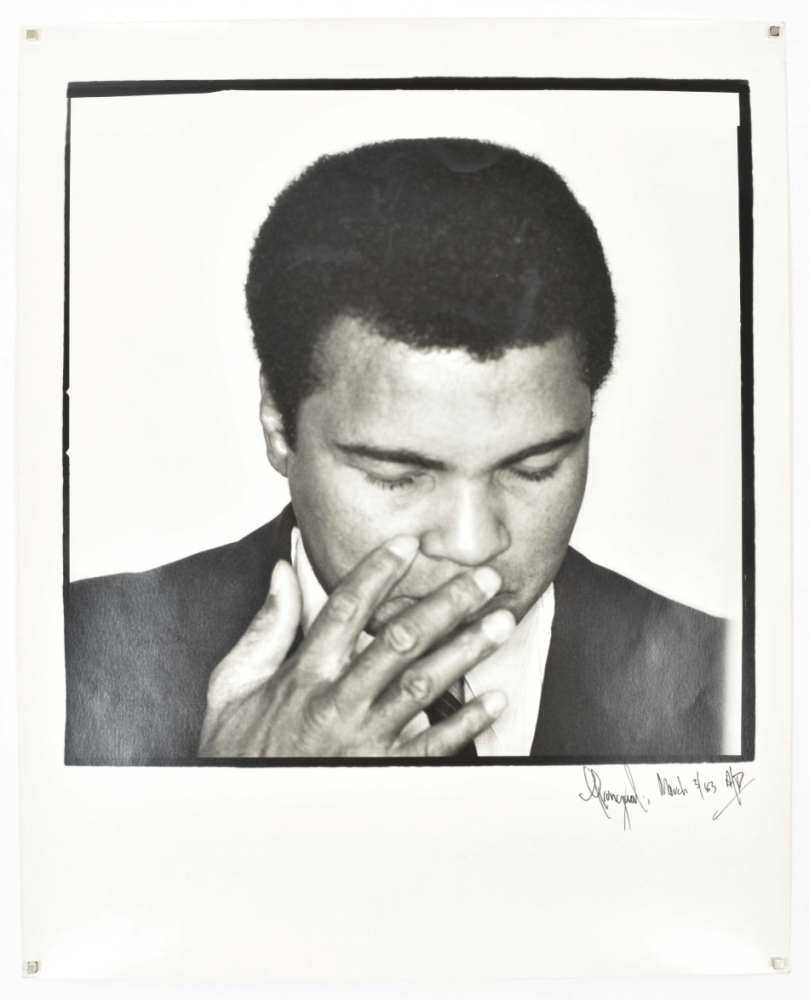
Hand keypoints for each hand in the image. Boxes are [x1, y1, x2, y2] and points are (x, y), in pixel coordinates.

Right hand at [197, 535, 514, 756]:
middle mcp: (337, 702)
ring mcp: (363, 739)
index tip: (407, 544)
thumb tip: (282, 574)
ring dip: (466, 651)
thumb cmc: (240, 752)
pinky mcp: (381, 773)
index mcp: (302, 675)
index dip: (378, 572)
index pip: (345, 609)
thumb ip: (264, 628)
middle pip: (400, 641)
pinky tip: (494, 701)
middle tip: (481, 578)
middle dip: (445, 605)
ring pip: (424, 686)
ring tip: (500, 623)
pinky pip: (431, 746)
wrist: (240, 822)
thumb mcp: (233, 686)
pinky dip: (466, 723)